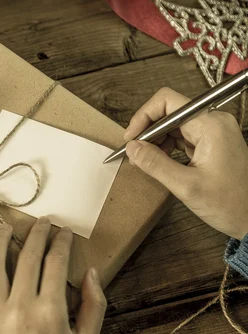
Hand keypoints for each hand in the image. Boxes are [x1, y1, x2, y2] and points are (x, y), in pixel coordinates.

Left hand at [0, 218, 106, 333]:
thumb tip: (92, 273)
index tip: (64, 231)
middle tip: (42, 222)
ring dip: (0, 240)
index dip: (61, 241)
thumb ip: (95, 306)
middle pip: (27, 256)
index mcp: (50, 311)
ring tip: (6, 227)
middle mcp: (20, 306)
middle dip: (37, 233)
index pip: (55, 261)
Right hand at [124, 87, 247, 239]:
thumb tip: (132, 148)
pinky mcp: (212, 143)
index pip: (168, 102)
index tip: (130, 138)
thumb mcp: (186, 186)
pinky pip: (182, 136)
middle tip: (133, 152)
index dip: (144, 116)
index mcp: (210, 125)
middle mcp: (213, 122)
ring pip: (174, 125)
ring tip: (144, 159)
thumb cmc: (230, 203)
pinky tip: (158, 161)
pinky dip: (166, 146)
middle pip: (169, 112)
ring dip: (155, 140)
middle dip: (148, 131)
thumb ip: (155, 164)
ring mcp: (214, 132)